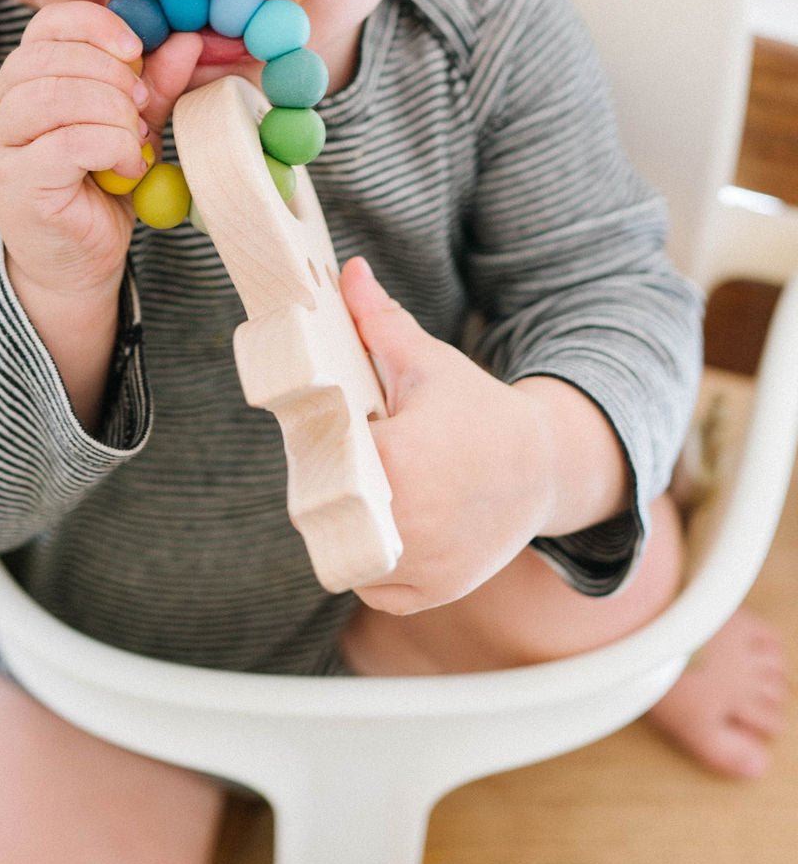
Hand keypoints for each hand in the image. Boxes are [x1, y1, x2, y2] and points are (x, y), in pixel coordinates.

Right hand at [0, 1, 201, 302]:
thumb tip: (188, 40)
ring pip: (57, 95)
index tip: (136, 50)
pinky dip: (113, 147)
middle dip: (112, 74)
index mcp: (21, 80)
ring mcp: (0, 144)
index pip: (48, 24)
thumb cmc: (98, 191)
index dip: (96, 25)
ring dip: (113, 112)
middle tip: (143, 106)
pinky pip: (70, 142)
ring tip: (136, 139)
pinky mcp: (16, 181)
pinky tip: (129, 166)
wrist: (75, 265)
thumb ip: (153, 85)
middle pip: (52, 56)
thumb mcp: (130, 127)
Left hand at [339, 256, 558, 614]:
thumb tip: (348, 271)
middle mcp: (406, 521)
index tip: (335, 435)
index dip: (321, 444)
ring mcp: (420, 563)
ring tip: (369, 497)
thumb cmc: (479, 412)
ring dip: (349, 528)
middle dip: (330, 487)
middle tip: (350, 465)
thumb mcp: (429, 363)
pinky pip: (374, 585)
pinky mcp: (432, 591)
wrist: (544, 468)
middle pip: (325, 508)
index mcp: (398, 460)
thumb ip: (379, 321)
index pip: (322, 457)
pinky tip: (388, 529)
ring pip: (344, 551)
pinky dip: (374, 565)